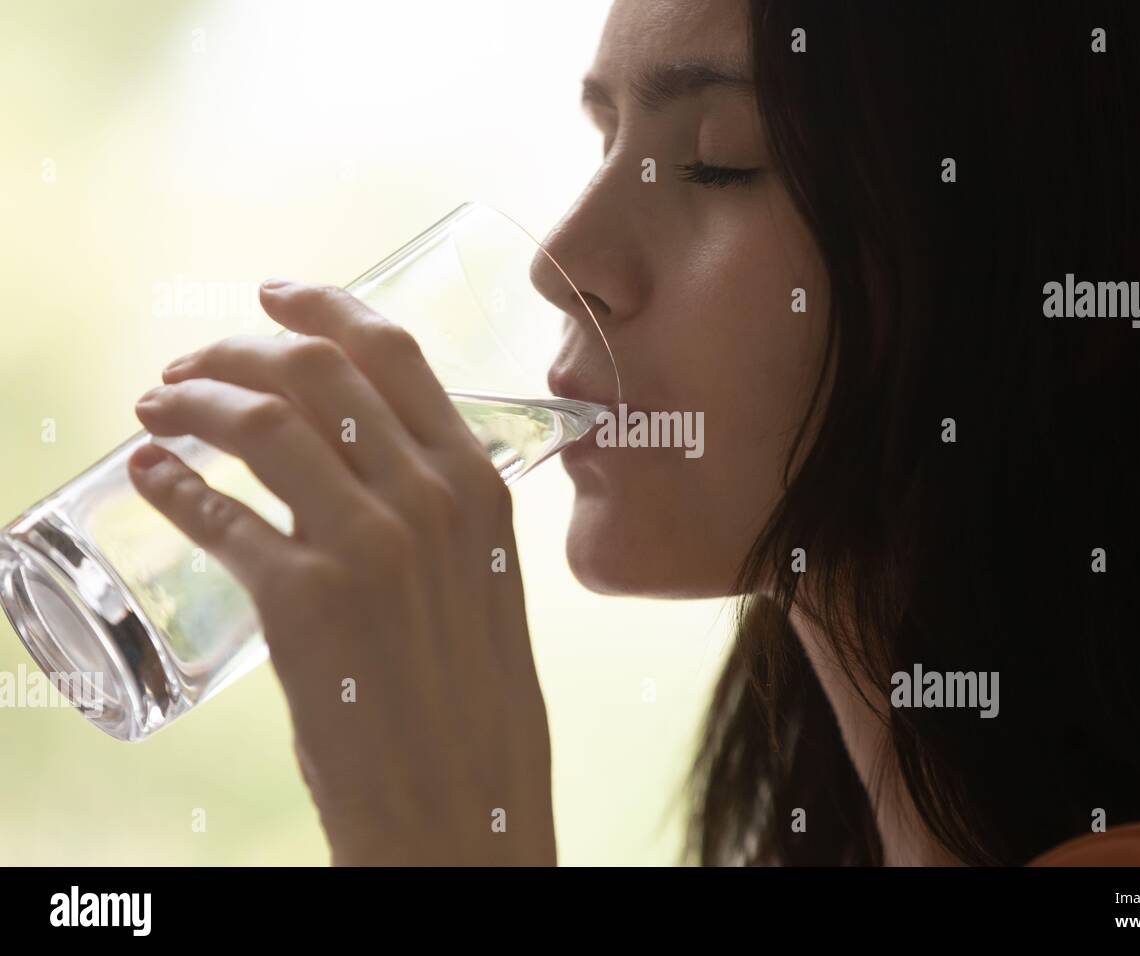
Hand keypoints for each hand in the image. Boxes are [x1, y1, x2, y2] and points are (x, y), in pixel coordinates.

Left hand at [128, 280, 555, 865]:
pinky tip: (150, 475)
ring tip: (156, 407)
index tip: (273, 295)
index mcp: (480, 483)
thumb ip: (443, 510)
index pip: (394, 353)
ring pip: (262, 423)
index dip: (323, 306)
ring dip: (193, 401)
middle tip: (191, 364)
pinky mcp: (304, 602)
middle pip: (316, 370)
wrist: (464, 803)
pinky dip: (173, 483)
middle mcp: (430, 497)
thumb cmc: (475, 700)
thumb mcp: (485, 578)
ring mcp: (368, 546)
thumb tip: (372, 461)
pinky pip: (220, 516)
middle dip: (237, 349)